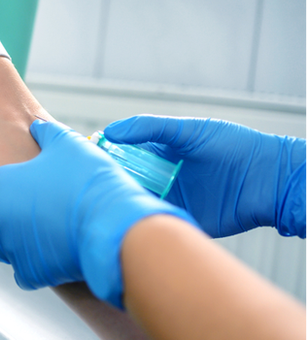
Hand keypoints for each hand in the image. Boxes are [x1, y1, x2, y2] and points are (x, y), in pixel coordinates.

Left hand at [0, 119, 191, 307]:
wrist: (111, 225)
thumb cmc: (87, 183)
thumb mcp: (65, 144)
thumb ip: (45, 133)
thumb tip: (38, 127)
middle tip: (10, 208)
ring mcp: (10, 249)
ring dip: (7, 239)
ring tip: (33, 227)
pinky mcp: (30, 272)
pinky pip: (21, 271)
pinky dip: (31, 263)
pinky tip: (49, 248)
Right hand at [104, 115, 306, 237]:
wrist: (270, 180)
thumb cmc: (235, 147)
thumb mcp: (189, 131)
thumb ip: (150, 129)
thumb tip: (111, 131)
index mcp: (159, 153)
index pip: (121, 154)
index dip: (102, 156)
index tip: (84, 157)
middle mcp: (160, 177)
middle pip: (122, 181)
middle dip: (106, 182)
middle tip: (87, 183)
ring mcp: (169, 200)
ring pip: (134, 202)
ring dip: (120, 203)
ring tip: (102, 202)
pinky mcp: (180, 220)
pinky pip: (154, 224)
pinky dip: (140, 223)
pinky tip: (128, 218)